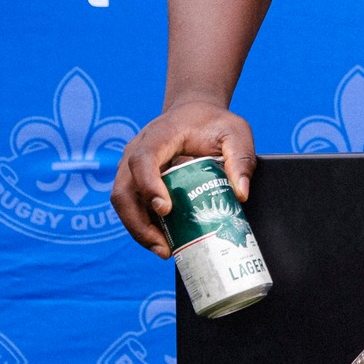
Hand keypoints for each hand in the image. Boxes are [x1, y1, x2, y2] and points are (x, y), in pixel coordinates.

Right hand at [111, 100, 255, 256]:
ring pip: (122, 203)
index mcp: (159, 135)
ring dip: (139, 231)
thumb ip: (241, 158)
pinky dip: (143, 227)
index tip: (165, 209)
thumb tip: (240, 193)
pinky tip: (163, 242)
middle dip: (139, 223)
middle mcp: (136, 151)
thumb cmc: (213, 123)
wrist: (194, 113)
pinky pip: (132, 207)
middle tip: (163, 247)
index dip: (149, 185)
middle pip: (124, 190)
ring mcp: (131, 167)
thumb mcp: (235, 133)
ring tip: (164, 250)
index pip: (143, 159)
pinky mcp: (135, 181)